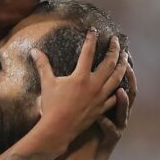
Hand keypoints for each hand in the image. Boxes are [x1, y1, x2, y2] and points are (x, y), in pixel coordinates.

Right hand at [33, 29, 128, 150]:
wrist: (58, 128)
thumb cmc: (51, 106)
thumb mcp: (47, 83)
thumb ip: (42, 65)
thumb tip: (34, 51)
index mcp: (80, 76)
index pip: (88, 53)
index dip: (91, 40)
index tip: (93, 31)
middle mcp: (94, 84)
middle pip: (109, 63)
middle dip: (114, 49)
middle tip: (116, 41)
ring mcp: (100, 96)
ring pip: (117, 78)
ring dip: (122, 66)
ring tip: (125, 57)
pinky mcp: (102, 107)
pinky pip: (115, 97)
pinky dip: (120, 90)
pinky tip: (122, 85)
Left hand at [95, 57, 136, 159]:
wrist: (88, 153)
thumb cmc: (88, 126)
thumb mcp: (90, 105)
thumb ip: (88, 88)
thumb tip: (80, 70)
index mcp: (113, 101)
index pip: (120, 81)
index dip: (124, 67)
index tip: (124, 52)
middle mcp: (119, 111)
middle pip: (129, 91)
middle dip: (129, 77)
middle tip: (126, 63)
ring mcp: (118, 124)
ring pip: (124, 110)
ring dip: (123, 101)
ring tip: (120, 90)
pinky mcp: (112, 137)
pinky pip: (111, 129)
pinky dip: (106, 123)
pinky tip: (100, 118)